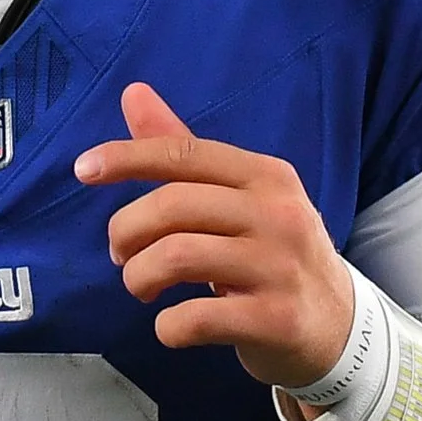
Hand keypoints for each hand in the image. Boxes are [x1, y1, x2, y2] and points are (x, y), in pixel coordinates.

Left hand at [75, 83, 353, 390]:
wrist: (338, 327)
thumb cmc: (272, 255)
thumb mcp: (240, 198)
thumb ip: (185, 153)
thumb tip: (134, 93)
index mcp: (265, 177)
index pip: (185, 154)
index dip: (127, 158)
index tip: (83, 169)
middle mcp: (278, 214)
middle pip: (172, 207)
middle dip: (126, 231)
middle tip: (120, 254)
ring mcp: (280, 267)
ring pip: (177, 257)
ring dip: (139, 276)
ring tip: (141, 287)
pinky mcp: (277, 320)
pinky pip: (197, 318)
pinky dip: (168, 325)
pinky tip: (172, 325)